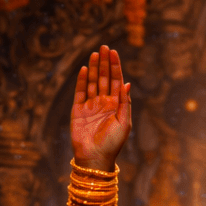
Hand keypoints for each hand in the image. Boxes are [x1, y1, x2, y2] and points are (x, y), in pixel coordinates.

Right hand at [70, 45, 131, 170]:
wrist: (95, 158)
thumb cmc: (112, 144)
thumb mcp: (124, 123)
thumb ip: (124, 103)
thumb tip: (127, 84)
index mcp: (116, 106)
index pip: (116, 81)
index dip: (115, 67)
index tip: (114, 52)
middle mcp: (103, 103)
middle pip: (104, 78)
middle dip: (105, 63)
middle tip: (104, 47)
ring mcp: (90, 105)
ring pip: (93, 82)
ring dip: (94, 68)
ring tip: (96, 53)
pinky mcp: (78, 110)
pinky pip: (80, 92)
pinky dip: (82, 80)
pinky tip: (85, 69)